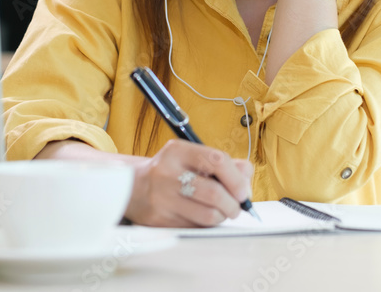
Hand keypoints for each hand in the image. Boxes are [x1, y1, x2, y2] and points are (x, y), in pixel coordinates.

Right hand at [125, 140, 253, 226]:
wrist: (133, 188)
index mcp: (177, 151)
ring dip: (222, 217)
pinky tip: (202, 217)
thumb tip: (247, 177)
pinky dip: (207, 225)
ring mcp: (162, 198)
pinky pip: (196, 228)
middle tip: (237, 207)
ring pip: (208, 215)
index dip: (237, 178)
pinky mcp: (160, 220)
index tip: (244, 191)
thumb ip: (222, 163)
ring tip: (221, 212)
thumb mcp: (191, 156)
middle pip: (214, 193)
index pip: (217, 160)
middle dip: (234, 204)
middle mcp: (167, 173)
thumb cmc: (171, 171)